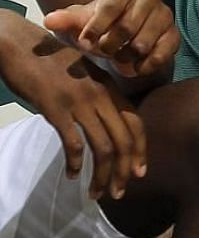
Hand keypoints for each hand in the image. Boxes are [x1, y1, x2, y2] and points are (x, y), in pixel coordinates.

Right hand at [0, 12, 146, 199]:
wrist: (19, 44)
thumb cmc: (48, 60)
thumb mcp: (82, 76)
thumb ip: (96, 97)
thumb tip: (102, 123)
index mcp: (109, 88)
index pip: (136, 122)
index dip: (140, 149)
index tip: (138, 171)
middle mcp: (101, 95)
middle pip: (124, 140)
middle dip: (124, 170)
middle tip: (120, 191)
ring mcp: (80, 102)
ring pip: (103, 147)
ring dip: (102, 175)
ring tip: (97, 193)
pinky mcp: (56, 108)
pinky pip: (73, 143)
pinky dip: (74, 163)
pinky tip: (71, 174)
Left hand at [43, 0, 178, 80]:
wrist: (123, 39)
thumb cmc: (99, 25)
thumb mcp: (80, 22)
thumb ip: (66, 20)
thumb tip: (50, 20)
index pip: (111, 4)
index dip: (96, 26)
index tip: (84, 42)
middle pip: (128, 25)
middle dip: (110, 44)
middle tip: (102, 52)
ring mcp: (165, 15)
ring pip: (144, 43)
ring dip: (126, 56)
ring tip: (117, 59)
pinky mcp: (174, 35)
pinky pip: (162, 54)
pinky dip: (145, 65)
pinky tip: (134, 68)